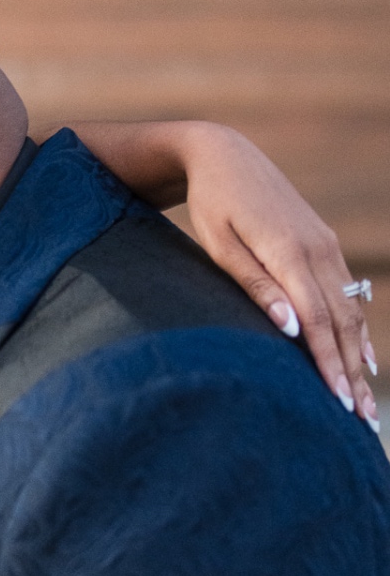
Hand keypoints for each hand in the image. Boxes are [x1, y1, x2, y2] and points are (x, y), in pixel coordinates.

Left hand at [182, 124, 378, 427]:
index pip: (318, 320)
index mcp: (290, 252)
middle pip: (344, 323)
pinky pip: (348, 295)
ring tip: (363, 401)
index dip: (330, 364)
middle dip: (352, 374)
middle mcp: (318, 250)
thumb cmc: (212, 204)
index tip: (338, 403)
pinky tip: (364, 358)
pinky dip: (357, 330)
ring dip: (360, 358)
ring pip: (352, 311)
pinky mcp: (325, 245)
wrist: (225, 155)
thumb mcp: (221, 245)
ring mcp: (326, 246)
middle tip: (361, 419)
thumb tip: (289, 329)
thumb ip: (254, 286)